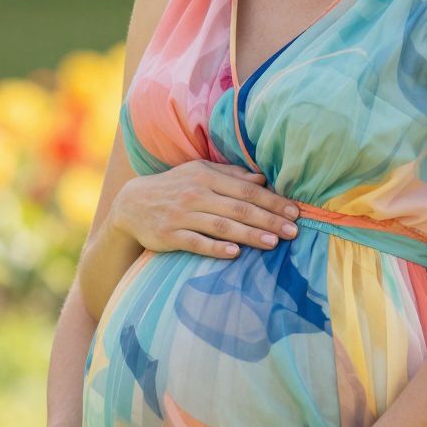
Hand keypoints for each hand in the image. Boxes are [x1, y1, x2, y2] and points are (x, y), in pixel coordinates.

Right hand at [111, 160, 301, 259]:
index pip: (247, 189)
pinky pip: (196, 242)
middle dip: (269, 220)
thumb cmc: (175, 186)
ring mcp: (182, 215)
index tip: (295, 212)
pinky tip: (234, 254)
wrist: (132, 203)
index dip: (273, 201)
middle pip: (239, 208)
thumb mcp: (200, 172)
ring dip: (249, 235)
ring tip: (273, 243)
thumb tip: (263, 178)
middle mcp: (196, 194)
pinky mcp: (170, 235)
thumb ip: (231, 175)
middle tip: (293, 231)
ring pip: (222, 225)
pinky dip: (216, 248)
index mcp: (207, 177)